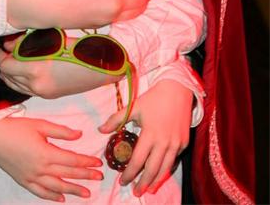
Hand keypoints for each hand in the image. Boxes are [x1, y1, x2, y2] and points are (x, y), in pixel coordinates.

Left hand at [0, 42, 117, 97]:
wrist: (103, 70)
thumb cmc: (81, 50)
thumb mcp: (54, 41)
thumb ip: (29, 43)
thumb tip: (9, 44)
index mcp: (37, 69)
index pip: (7, 65)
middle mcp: (37, 84)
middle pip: (7, 77)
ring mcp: (43, 92)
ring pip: (14, 86)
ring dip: (6, 74)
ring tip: (1, 62)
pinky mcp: (49, 95)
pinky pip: (25, 90)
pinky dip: (17, 81)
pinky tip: (16, 73)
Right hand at [0, 117, 102, 201]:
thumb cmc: (17, 128)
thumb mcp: (40, 125)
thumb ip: (61, 132)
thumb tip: (79, 135)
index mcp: (46, 153)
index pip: (72, 160)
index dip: (86, 162)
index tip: (98, 164)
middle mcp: (41, 169)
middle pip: (67, 174)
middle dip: (85, 176)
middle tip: (99, 178)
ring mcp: (32, 178)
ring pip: (57, 187)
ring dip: (73, 190)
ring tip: (87, 194)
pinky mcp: (24, 181)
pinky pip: (41, 192)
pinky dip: (52, 196)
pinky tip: (61, 198)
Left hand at [98, 80, 192, 195]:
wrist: (177, 90)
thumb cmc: (153, 99)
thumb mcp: (133, 107)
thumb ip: (116, 120)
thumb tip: (100, 130)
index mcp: (150, 134)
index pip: (137, 161)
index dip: (129, 173)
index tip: (122, 181)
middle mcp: (164, 142)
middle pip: (152, 170)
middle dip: (143, 183)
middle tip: (135, 192)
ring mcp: (176, 144)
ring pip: (165, 169)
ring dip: (156, 181)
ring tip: (148, 189)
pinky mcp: (184, 143)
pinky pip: (174, 160)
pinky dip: (166, 169)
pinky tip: (159, 173)